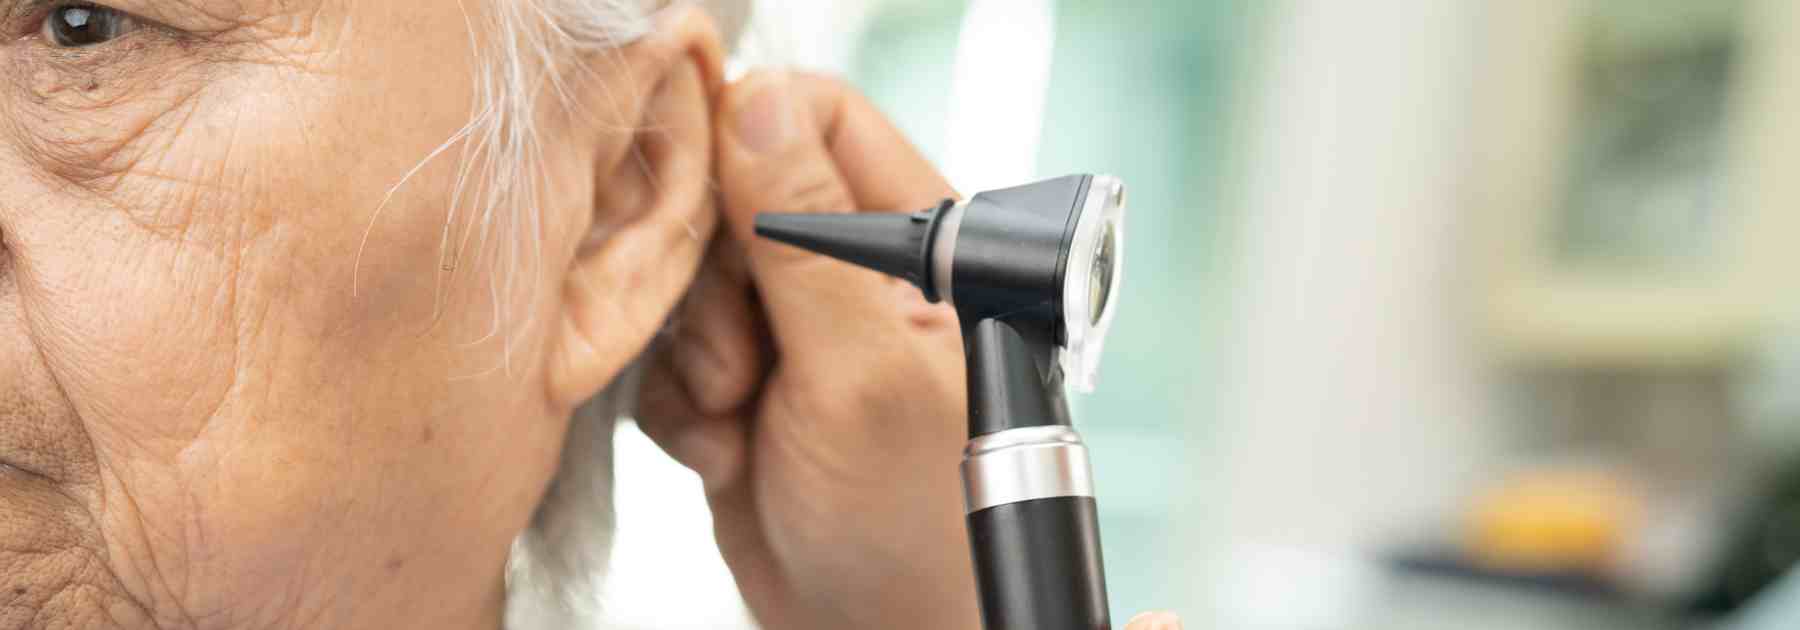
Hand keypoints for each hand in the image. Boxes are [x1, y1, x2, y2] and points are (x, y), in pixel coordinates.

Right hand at [637, 70, 1181, 629]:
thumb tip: (756, 106)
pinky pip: (671, 355)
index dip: (751, 137)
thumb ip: (807, 239)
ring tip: (742, 418)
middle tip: (742, 360)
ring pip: (691, 279)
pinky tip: (727, 453)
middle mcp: (854, 273)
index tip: (705, 199)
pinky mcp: (742, 387)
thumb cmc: (914, 519)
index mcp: (918, 242)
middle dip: (716, 280)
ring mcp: (794, 331)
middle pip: (735, 195)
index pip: (822, 119)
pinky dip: (683, 407)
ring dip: (698, 355)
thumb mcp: (862, 372)